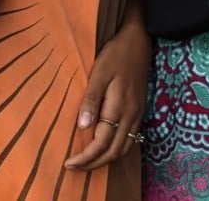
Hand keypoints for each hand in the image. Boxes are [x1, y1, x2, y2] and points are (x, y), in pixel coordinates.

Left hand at [64, 18, 150, 170]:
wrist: (139, 41)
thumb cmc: (116, 54)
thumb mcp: (99, 72)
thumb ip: (92, 99)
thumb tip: (83, 127)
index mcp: (120, 106)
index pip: (102, 143)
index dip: (85, 157)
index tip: (68, 163)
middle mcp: (131, 114)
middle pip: (113, 151)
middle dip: (93, 164)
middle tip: (73, 167)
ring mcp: (138, 113)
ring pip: (124, 148)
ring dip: (105, 160)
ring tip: (87, 162)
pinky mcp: (140, 110)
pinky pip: (130, 139)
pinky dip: (116, 150)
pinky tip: (105, 148)